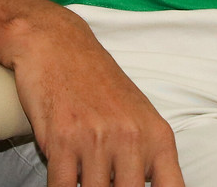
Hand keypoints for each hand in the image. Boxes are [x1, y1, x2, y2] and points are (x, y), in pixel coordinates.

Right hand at [8, 13, 182, 186]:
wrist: (58, 44)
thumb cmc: (98, 83)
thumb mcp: (138, 118)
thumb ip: (148, 159)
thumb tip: (147, 186)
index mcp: (158, 137)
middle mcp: (132, 138)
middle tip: (104, 180)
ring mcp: (97, 139)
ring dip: (85, 185)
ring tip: (83, 171)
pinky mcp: (63, 139)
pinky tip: (62, 179)